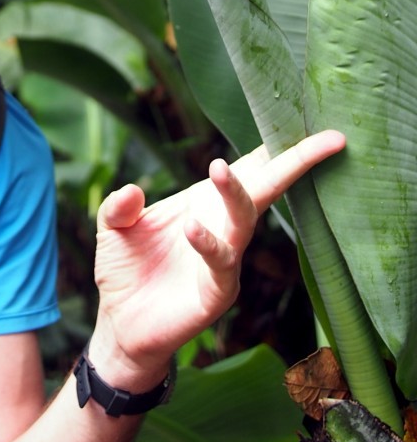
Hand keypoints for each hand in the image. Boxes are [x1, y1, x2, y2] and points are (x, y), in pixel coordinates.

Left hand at [89, 130, 345, 388]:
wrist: (121, 326)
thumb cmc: (126, 272)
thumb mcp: (113, 229)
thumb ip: (118, 206)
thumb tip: (133, 191)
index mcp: (206, 203)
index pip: (250, 168)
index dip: (276, 146)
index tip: (303, 115)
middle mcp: (225, 227)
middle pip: (268, 187)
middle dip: (298, 162)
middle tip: (329, 139)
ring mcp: (226, 260)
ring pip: (245, 220)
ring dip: (235, 193)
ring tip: (217, 168)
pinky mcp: (215, 292)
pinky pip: (220, 264)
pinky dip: (208, 243)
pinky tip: (192, 227)